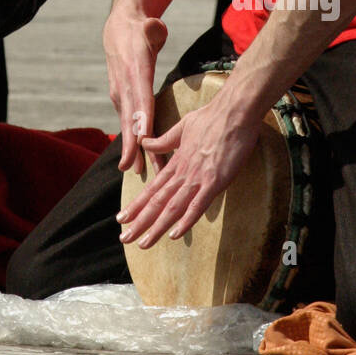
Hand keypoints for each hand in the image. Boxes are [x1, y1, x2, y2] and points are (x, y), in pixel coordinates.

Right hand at [102, 4, 167, 173]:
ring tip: (139, 174)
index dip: (141, 117)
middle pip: (131, 118)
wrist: (118, 29)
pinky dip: (132, 142)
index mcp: (134, 69)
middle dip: (135, 145)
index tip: (144, 138)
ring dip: (134, 150)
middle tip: (140, 170)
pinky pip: (128, 124)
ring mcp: (121, 94)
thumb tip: (155, 28)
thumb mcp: (148, 25)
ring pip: (128, 126)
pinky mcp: (122, 99)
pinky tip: (137, 161)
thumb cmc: (139, 28)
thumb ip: (153, 28)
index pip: (139, 95)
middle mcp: (124, 85)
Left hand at [117, 92, 261, 248]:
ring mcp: (198, 177)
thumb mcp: (182, 127)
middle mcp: (183, 172)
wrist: (233, 111)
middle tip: (124, 238)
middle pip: (157, 202)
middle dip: (140, 222)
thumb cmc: (211, 117)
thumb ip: (164, 140)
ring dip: (156, 226)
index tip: (122, 218)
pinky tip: (174, 235)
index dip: (137, 205)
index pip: (152, 188)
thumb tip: (145, 142)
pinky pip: (198, 205)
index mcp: (176, 161)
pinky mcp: (215, 181)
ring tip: (142, 243)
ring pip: (172, 207)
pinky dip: (185, 220)